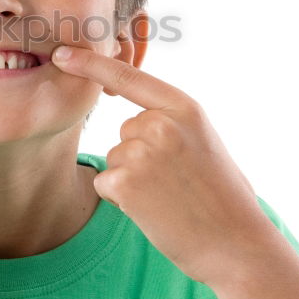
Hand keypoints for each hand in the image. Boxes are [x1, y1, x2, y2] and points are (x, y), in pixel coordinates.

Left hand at [50, 44, 275, 286]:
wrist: (236, 245)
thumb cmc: (223, 197)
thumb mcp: (204, 141)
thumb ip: (172, 122)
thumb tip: (133, 120)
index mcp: (184, 108)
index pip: (129, 78)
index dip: (91, 63)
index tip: (62, 53)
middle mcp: (161, 124)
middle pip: (125, 131)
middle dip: (140, 155)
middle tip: (176, 182)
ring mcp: (142, 152)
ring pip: (115, 158)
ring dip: (132, 180)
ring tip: (168, 198)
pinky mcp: (125, 182)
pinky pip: (105, 183)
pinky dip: (122, 200)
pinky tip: (154, 211)